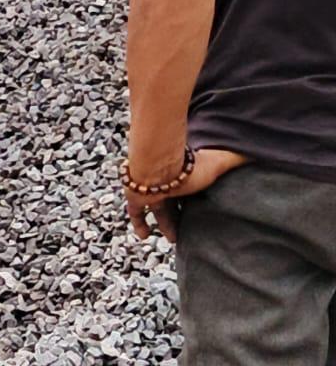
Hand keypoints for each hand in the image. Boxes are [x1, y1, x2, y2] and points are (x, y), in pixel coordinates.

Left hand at [124, 148, 249, 242]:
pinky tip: (144, 236)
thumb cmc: (188, 165)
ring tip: (174, 239)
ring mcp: (150, 190)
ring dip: (165, 223)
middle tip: (190, 231)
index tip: (205, 211)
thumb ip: (237, 158)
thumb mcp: (219, 162)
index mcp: (185, 176)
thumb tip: (258, 153)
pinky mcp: (136, 198)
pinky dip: (139, 224)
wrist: (155, 165)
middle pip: (175, 202)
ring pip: (158, 210)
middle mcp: (167, 183)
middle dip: (181, 215)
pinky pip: (135, 213)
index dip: (196, 200)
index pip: (191, 189)